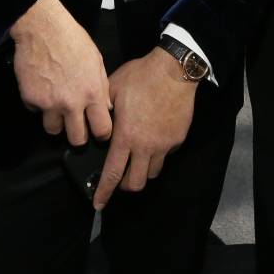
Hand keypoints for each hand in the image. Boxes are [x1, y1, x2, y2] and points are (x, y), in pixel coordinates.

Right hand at [9, 0, 111, 146]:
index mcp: (92, 93)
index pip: (102, 129)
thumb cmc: (72, 40)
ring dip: (56, 122)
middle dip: (78, 136)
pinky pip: (35, 111)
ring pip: (53, 130)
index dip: (102, 134)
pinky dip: (38, 105)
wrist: (42, 28)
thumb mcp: (96, 61)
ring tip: (56, 109)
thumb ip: (101, 87)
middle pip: (76, 139)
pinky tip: (42, 89)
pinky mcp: (30, 99)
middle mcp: (71, 103)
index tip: (98, 132)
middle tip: (76, 128)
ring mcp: (49, 103)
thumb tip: (105, 107)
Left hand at [93, 48, 196, 209]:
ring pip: (153, 172)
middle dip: (125, 185)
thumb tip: (95, 123)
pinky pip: (166, 155)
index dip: (104, 191)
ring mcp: (164, 144)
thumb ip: (103, 110)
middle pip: (136, 183)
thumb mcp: (112, 89)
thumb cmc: (141, 76)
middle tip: (120, 177)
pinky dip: (158, 154)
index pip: (113, 173)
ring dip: (143, 171)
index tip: (98, 204)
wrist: (174, 69)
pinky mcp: (178, 139)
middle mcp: (146, 146)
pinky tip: (154, 139)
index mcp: (126, 136)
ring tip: (137, 159)